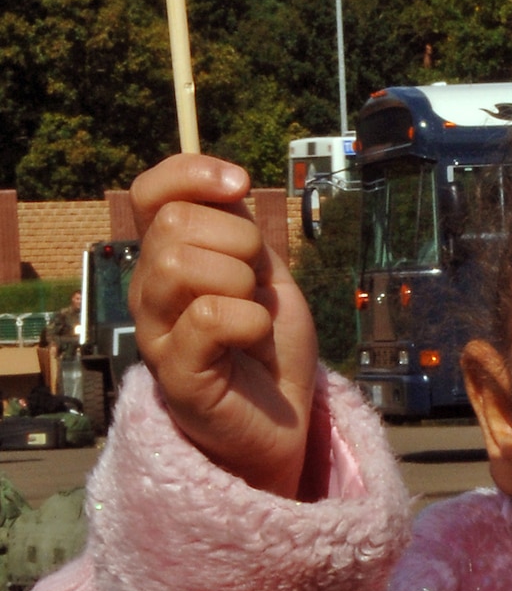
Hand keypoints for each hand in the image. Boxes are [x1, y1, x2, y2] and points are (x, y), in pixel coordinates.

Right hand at [129, 154, 319, 498]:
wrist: (282, 417)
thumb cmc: (266, 341)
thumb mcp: (261, 269)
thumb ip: (238, 227)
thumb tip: (226, 180)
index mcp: (168, 257)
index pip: (152, 192)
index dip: (192, 173)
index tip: (239, 183)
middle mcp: (149, 290)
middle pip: (174, 224)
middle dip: (238, 240)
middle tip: (256, 282)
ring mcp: (156, 332)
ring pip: (179, 265)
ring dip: (239, 281)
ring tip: (252, 312)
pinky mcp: (175, 373)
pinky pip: (209, 316)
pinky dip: (249, 321)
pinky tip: (253, 339)